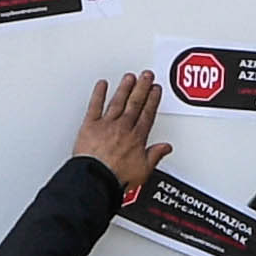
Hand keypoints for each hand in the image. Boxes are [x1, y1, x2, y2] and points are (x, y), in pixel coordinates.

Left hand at [75, 70, 170, 201]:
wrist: (96, 179)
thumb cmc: (117, 178)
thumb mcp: (143, 170)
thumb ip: (155, 155)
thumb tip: (165, 148)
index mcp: (137, 138)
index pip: (147, 114)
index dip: (152, 100)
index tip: (156, 90)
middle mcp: (123, 128)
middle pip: (135, 104)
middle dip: (142, 88)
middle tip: (146, 76)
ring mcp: (106, 125)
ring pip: (118, 102)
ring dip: (125, 88)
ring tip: (130, 77)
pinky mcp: (90, 126)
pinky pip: (95, 106)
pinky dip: (98, 94)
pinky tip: (102, 84)